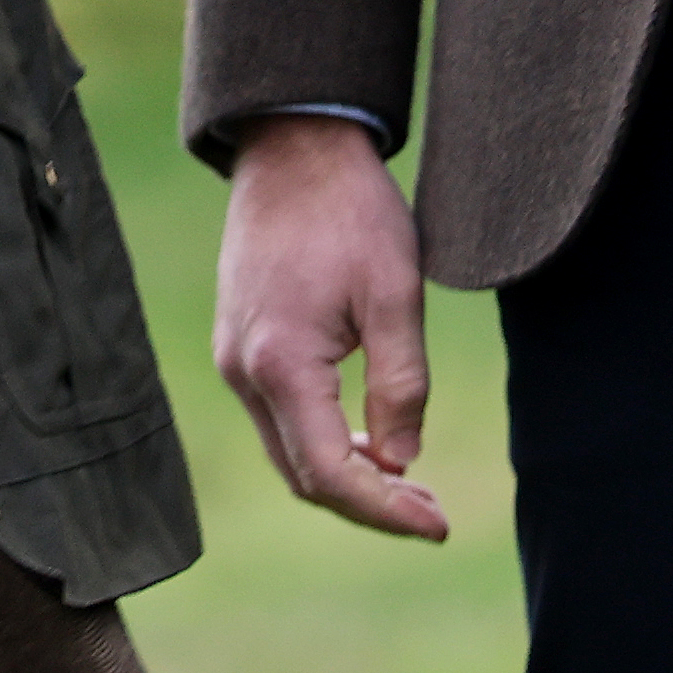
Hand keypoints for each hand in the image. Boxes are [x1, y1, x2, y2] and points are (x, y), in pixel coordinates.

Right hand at [213, 115, 449, 541]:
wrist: (292, 146)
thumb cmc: (350, 210)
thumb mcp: (395, 294)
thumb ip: (401, 384)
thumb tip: (402, 463)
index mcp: (280, 363)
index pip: (330, 474)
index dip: (385, 511)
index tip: (439, 525)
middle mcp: (242, 371)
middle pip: (302, 475)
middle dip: (369, 504)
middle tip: (433, 512)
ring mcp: (232, 358)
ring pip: (287, 451)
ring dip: (347, 476)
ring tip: (409, 482)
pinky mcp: (237, 343)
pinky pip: (278, 418)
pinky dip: (323, 441)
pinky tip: (368, 435)